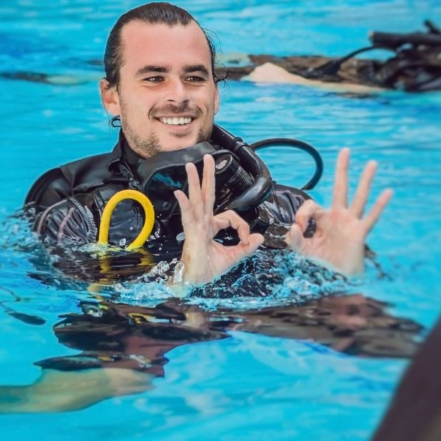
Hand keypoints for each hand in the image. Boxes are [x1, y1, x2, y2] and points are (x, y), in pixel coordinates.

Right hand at [173, 155, 264, 285]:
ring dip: (194, 182)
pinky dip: (185, 205)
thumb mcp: (233, 257)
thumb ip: (246, 247)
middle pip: (207, 194)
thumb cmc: (208, 269)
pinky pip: (188, 216)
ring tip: (191, 166)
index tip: (248, 239)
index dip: (243, 225)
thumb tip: (260, 237)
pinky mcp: (191, 233)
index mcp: (211, 226)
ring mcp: (196, 226)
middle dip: (207, 176)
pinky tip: (181, 193)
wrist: (194, 281)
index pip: (230, 216)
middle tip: (207, 158)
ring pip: (196, 200)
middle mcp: (203, 222)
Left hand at [287, 148, 391, 276]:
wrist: (340, 277)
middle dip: (342, 169)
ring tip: (372, 163)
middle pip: (340, 187)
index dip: (302, 215)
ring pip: (359, 197)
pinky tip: (388, 192)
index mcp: (324, 218)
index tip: (298, 229)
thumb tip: (292, 229)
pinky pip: (371, 217)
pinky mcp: (359, 232)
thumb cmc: (325, 262)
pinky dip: (380, 205)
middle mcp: (339, 216)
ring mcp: (351, 222)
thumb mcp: (304, 251)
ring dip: (365, 180)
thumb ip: (295, 241)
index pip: (312, 205)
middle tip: (345, 150)